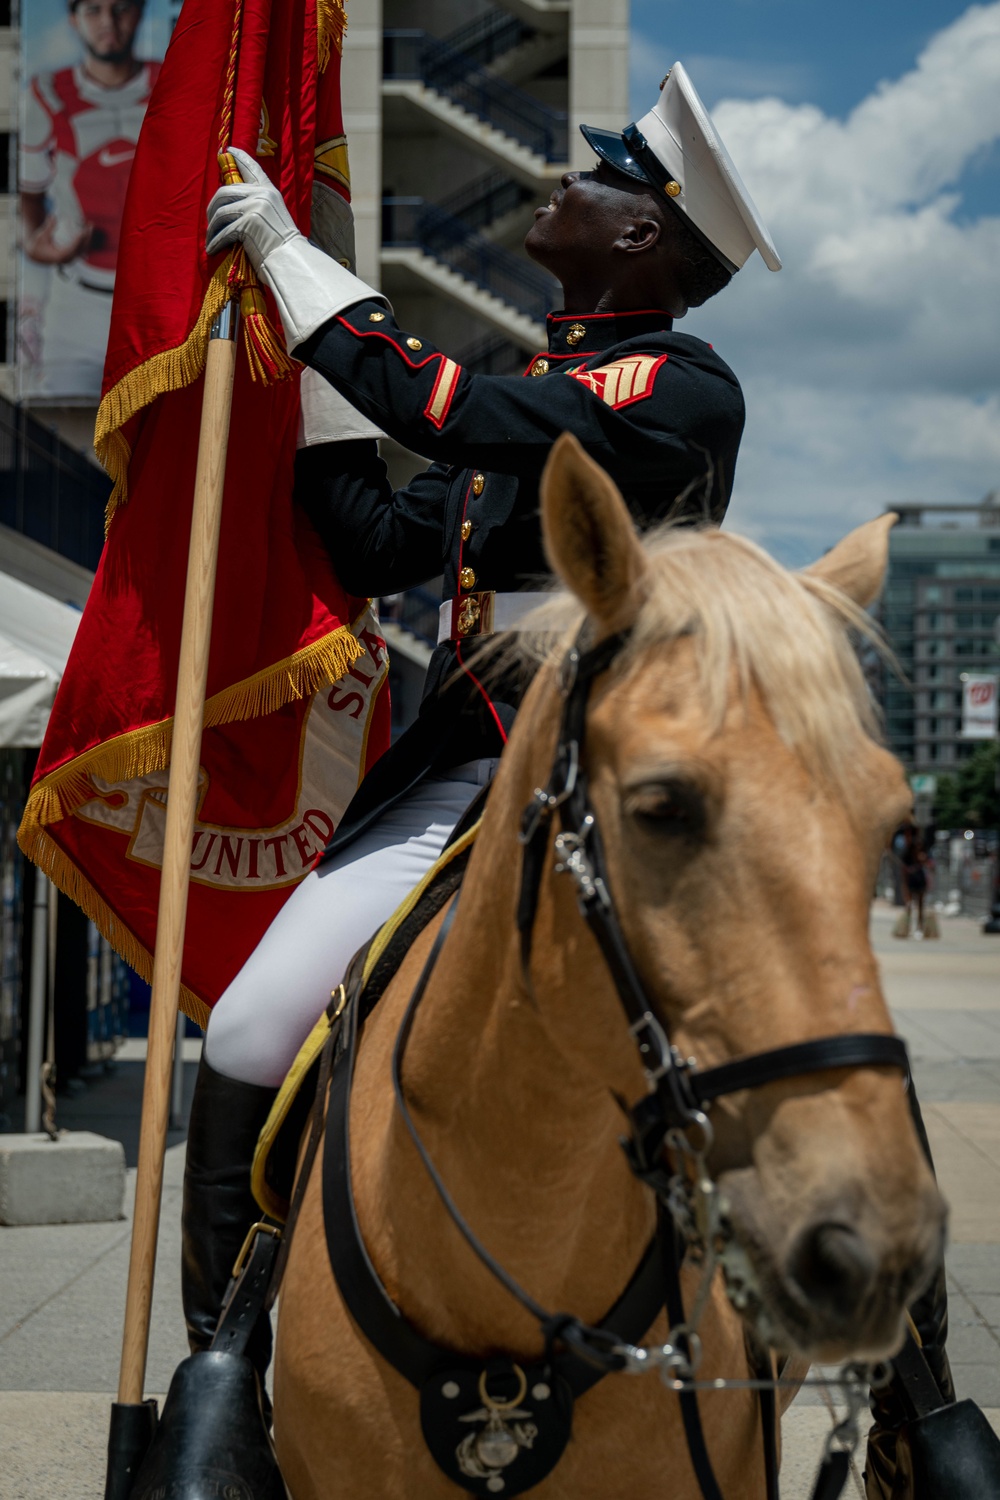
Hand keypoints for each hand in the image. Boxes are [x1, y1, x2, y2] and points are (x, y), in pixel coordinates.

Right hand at [24, 215, 91, 264]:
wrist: (37, 254)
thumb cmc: (38, 245)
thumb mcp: (41, 236)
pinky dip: (85, 239)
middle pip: (80, 249)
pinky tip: (87, 230)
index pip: (71, 249)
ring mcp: (71, 258)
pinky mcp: (73, 256)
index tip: (82, 232)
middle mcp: (67, 259)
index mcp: (59, 256)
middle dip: (86, 237)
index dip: (78, 241)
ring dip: (88, 237)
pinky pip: (82, 247)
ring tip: (90, 225)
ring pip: (83, 248)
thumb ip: (48, 227)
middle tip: (89, 225)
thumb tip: (52, 216)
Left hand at [206, 145, 299, 272]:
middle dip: (212, 207)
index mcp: (269, 191)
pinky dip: (215, 242)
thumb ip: (258, 205)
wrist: (291, 259)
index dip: (240, 158)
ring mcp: (254, 208)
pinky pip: (224, 232)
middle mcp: (261, 195)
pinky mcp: (247, 224)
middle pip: (225, 191)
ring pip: (221, 212)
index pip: (252, 168)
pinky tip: (211, 249)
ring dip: (212, 228)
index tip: (228, 151)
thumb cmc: (283, 244)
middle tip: (209, 221)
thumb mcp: (273, 215)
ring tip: (209, 238)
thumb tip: (233, 205)